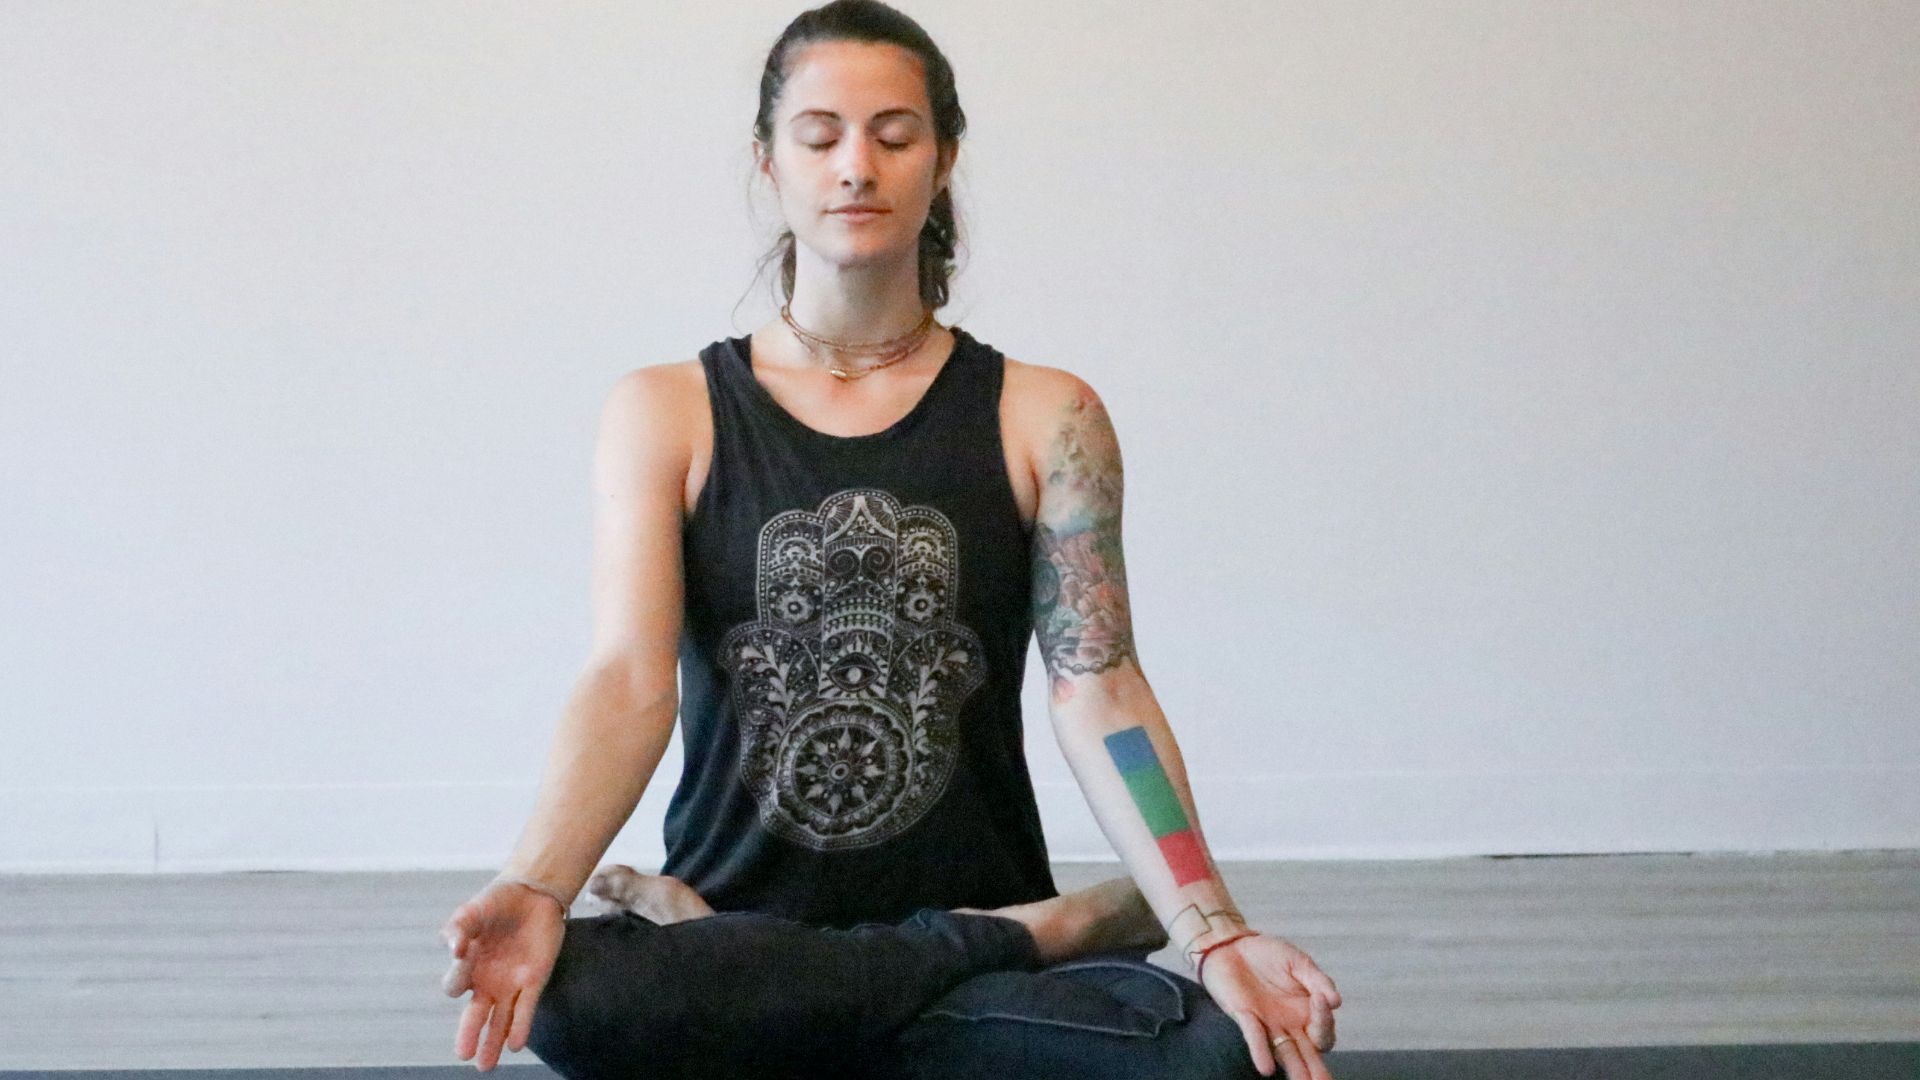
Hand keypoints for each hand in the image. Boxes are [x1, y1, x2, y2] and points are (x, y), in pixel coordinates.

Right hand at [439, 881, 566, 1070]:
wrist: (532, 894)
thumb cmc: (496, 903)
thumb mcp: (472, 910)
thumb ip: (459, 928)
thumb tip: (454, 949)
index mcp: (467, 966)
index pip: (454, 985)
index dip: (456, 976)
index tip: (462, 952)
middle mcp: (486, 981)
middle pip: (475, 1015)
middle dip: (468, 1034)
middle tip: (463, 1054)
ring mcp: (510, 984)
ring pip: (499, 1021)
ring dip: (493, 1042)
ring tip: (486, 1066)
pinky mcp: (533, 980)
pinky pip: (525, 1008)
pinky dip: (520, 1026)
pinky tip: (515, 1045)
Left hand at [1196, 932, 1342, 1079]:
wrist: (1232, 944)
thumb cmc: (1268, 955)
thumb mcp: (1299, 963)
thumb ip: (1318, 980)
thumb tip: (1337, 1001)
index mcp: (1307, 1012)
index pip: (1323, 1031)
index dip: (1324, 1020)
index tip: (1321, 998)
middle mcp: (1290, 1025)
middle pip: (1309, 1055)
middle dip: (1318, 1071)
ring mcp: (1268, 1025)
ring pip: (1285, 1054)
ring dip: (1295, 1071)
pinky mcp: (1245, 1017)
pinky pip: (1254, 1038)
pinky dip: (1260, 1051)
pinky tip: (1265, 1068)